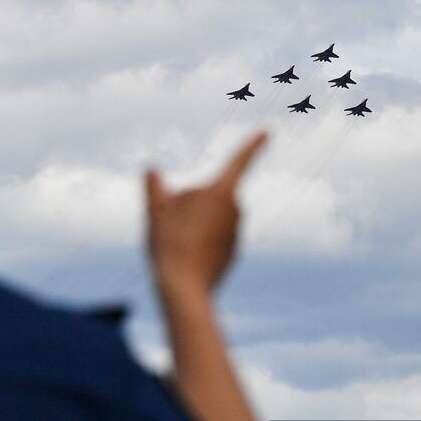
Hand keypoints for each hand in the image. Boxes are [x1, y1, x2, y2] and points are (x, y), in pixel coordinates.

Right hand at [145, 132, 267, 293]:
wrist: (184, 289)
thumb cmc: (170, 244)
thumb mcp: (155, 211)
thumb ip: (154, 187)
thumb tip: (151, 169)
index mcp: (220, 192)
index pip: (239, 161)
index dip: (253, 145)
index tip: (268, 131)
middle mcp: (236, 210)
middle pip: (208, 195)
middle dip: (191, 203)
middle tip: (173, 225)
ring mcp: (236, 232)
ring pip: (209, 217)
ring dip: (194, 223)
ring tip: (178, 243)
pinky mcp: (233, 251)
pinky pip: (213, 236)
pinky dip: (201, 241)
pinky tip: (187, 255)